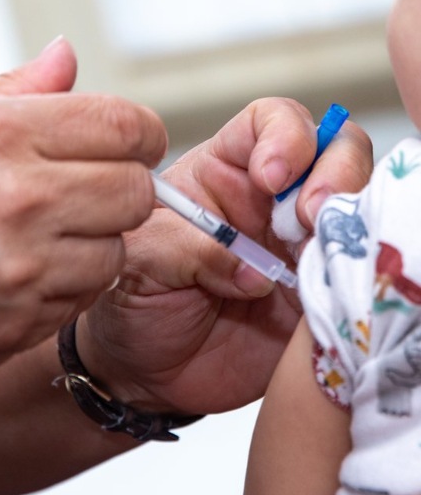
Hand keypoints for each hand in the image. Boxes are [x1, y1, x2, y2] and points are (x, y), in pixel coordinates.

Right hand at [0, 38, 166, 381]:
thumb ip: (11, 91)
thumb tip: (66, 59)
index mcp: (0, 134)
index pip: (127, 126)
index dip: (138, 134)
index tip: (127, 145)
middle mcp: (21, 202)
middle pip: (138, 193)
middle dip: (121, 188)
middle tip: (86, 192)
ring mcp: (22, 273)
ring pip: (116, 253)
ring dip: (92, 244)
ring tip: (39, 238)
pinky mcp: (17, 327)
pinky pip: (79, 301)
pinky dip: (63, 287)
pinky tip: (16, 275)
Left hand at [79, 98, 372, 413]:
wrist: (149, 372)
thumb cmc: (133, 304)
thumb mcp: (137, 260)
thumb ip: (184, 247)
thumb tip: (252, 271)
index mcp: (223, 174)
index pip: (269, 122)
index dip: (283, 134)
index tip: (271, 175)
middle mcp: (272, 204)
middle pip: (334, 153)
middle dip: (334, 174)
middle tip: (309, 216)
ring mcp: (303, 248)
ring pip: (357, 210)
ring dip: (348, 226)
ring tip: (315, 259)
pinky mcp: (321, 297)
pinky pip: (361, 276)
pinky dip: (357, 279)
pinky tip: (328, 293)